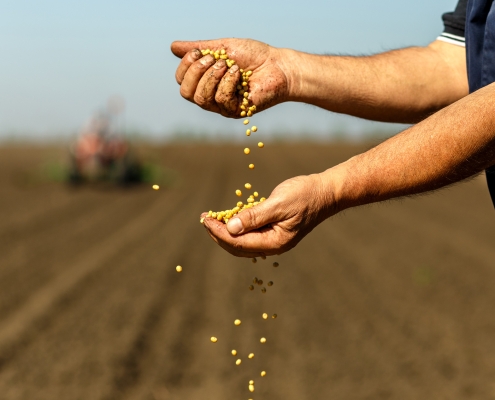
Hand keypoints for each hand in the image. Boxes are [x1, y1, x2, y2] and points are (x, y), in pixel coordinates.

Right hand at [171, 38, 289, 116]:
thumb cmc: (254, 56)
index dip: (185, 66)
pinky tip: (239, 74)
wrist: (278, 66)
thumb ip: (200, 48)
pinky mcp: (235, 111)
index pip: (181, 81)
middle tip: (215, 59)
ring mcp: (222, 106)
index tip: (199, 52)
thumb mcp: (223, 47)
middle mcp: (210, 96)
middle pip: (185, 92)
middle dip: (196, 72)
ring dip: (212, 77)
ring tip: (229, 65)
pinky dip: (228, 83)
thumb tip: (173, 47)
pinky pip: (221, 100)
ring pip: (201, 98)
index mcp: (205, 81)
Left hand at [201, 174, 336, 256]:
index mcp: (275, 242)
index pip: (239, 243)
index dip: (219, 232)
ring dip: (226, 231)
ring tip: (211, 219)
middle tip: (204, 219)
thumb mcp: (279, 204)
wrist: (326, 192)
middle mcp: (273, 245)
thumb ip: (254, 217)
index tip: (205, 220)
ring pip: (243, 242)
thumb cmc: (305, 195)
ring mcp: (274, 240)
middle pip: (238, 246)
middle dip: (218, 234)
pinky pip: (251, 234)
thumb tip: (230, 228)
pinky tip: (229, 217)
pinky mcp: (274, 231)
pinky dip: (237, 227)